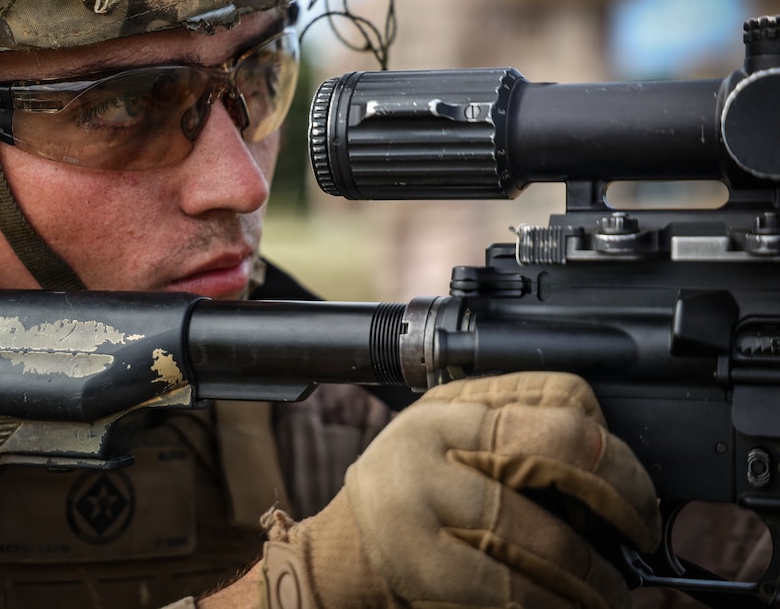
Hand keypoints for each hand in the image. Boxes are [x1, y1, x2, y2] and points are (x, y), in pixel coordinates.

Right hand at [259, 372, 660, 608]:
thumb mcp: (458, 444)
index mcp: (454, 404)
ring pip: (537, 529)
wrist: (347, 553)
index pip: (559, 399)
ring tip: (609, 591)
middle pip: (554, 450)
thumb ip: (521, 436)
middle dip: (620, 498)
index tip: (635, 492)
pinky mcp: (418, 560)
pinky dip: (549, 605)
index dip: (613, 450)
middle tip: (639, 536)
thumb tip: (620, 480)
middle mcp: (430, 438)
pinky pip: (506, 584)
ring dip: (591, 574)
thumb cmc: (417, 497)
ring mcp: (418, 497)